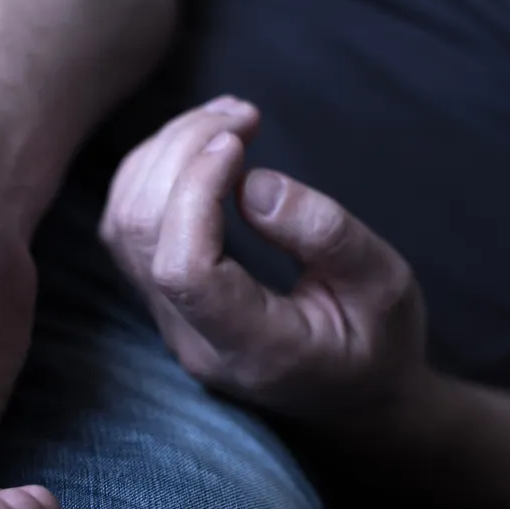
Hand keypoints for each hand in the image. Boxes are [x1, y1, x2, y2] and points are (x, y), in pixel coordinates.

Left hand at [100, 96, 426, 422]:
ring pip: (125, 226)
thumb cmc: (380, 342)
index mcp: (254, 349)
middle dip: (180, 154)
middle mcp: (194, 340)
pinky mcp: (163, 300)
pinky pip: (130, 229)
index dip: (195, 191)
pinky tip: (202, 146)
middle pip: (143, 236)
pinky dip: (155, 173)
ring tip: (226, 118)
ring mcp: (170, 322)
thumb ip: (326, 236)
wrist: (357, 394)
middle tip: (242, 114)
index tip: (240, 142)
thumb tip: (252, 182)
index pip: (184, 271)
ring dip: (164, 155)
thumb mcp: (385, 285)